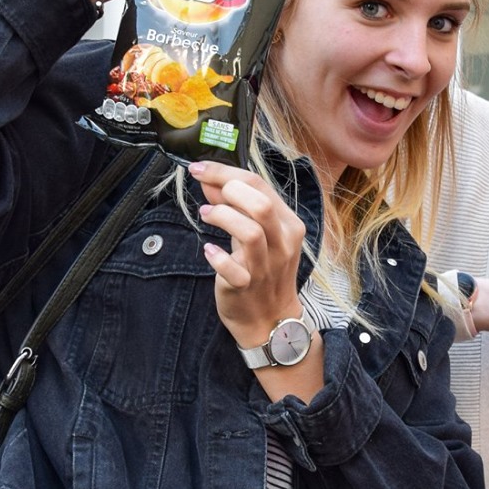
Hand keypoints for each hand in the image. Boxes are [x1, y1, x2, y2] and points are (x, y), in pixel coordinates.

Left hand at [190, 160, 306, 348]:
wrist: (270, 319)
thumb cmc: (262, 271)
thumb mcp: (256, 234)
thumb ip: (236, 206)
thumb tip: (210, 180)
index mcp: (288, 224)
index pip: (260, 185)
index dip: (225, 172)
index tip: (200, 168)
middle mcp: (282, 243)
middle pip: (261, 204)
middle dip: (228, 189)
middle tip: (207, 193)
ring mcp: (266, 266)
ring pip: (250, 232)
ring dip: (222, 217)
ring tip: (206, 215)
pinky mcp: (247, 286)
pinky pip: (232, 268)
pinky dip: (217, 256)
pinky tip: (209, 251)